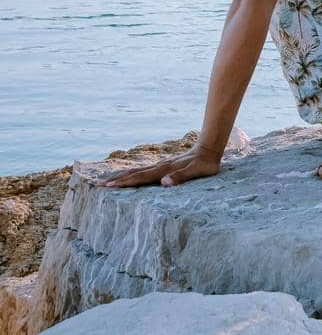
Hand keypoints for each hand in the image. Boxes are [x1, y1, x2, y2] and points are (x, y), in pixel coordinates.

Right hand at [99, 145, 220, 189]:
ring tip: (109, 181)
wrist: (210, 147)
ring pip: (138, 171)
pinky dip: (134, 174)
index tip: (108, 187)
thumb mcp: (196, 172)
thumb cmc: (205, 164)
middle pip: (135, 174)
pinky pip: (145, 171)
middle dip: (117, 180)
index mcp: (164, 170)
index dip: (124, 183)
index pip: (140, 178)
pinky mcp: (165, 165)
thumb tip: (163, 183)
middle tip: (99, 185)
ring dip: (123, 176)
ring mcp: (162, 165)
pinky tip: (131, 176)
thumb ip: (180, 177)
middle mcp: (160, 167)